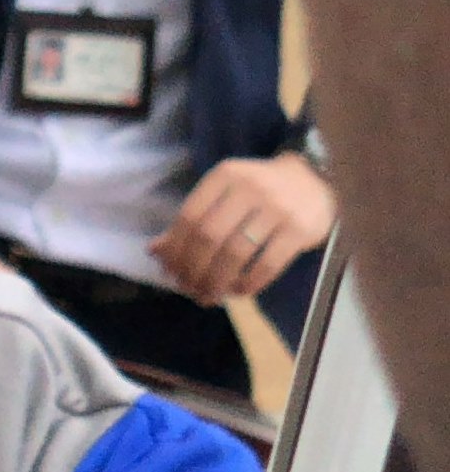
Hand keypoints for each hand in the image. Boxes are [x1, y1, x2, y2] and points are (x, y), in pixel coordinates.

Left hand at [149, 154, 334, 305]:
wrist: (317, 180)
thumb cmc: (260, 192)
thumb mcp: (225, 194)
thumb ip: (192, 219)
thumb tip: (155, 251)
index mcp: (225, 176)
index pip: (189, 217)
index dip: (175, 249)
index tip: (169, 271)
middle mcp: (250, 188)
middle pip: (209, 238)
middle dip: (192, 269)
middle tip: (188, 288)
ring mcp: (278, 208)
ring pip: (235, 254)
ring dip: (216, 282)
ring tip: (208, 295)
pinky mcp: (299, 229)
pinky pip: (266, 265)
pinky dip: (247, 283)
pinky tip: (237, 291)